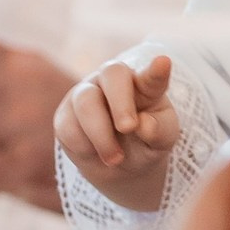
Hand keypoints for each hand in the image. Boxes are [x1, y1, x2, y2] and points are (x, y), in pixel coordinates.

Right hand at [53, 55, 177, 210]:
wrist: (119, 165)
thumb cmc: (146, 143)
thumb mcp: (162, 140)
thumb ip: (159, 131)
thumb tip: (144, 125)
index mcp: (144, 85)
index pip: (151, 76)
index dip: (156, 71)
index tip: (163, 63)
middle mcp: (113, 81)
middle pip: (112, 74)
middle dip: (120, 103)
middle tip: (129, 128)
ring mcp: (86, 94)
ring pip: (86, 102)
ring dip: (101, 135)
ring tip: (116, 159)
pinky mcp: (65, 115)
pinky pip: (69, 127)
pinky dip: (85, 147)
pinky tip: (95, 153)